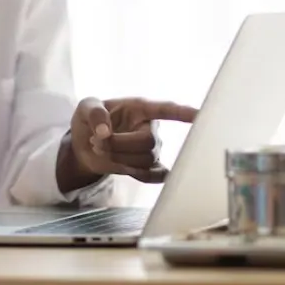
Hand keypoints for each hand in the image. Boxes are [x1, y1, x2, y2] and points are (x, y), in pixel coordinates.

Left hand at [69, 97, 197, 183]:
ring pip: (145, 160)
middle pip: (148, 142)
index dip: (184, 112)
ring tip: (101, 149)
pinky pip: (154, 176)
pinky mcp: (145, 167)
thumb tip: (104, 131)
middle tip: (97, 142)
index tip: (201, 115)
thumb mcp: (85, 107)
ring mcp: (150, 149)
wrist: (83, 145)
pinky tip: (147, 175)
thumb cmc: (89, 119)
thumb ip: (94, 114)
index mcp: (140, 108)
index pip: (167, 109)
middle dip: (120, 145)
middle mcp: (150, 128)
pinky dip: (148, 177)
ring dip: (119, 158)